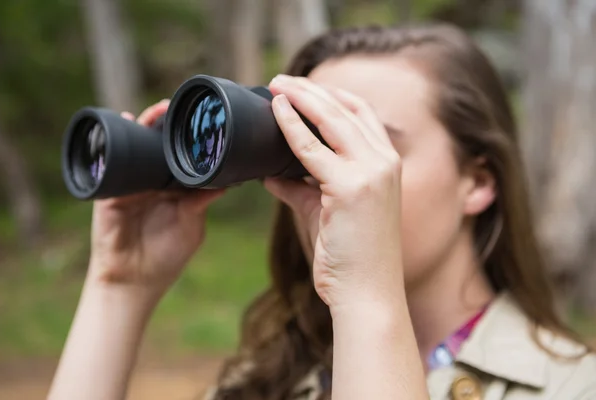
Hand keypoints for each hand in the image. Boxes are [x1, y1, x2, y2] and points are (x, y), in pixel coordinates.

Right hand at [88, 100, 224, 298]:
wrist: (134, 281)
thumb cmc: (166, 257)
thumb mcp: (192, 227)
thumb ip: (202, 204)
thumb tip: (227, 181)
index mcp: (174, 189)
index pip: (181, 157)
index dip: (189, 140)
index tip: (203, 121)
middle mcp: (154, 181)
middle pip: (159, 146)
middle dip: (166, 125)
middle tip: (176, 107)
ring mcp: (132, 183)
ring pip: (137, 148)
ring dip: (144, 126)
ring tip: (156, 111)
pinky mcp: (111, 190)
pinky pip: (111, 161)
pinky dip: (115, 142)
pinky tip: (123, 122)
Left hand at [264, 75, 403, 311]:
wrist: (367, 292)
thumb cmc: (350, 255)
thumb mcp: (325, 211)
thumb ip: (301, 188)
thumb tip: (270, 174)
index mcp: (386, 164)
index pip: (360, 114)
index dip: (331, 96)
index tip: (302, 88)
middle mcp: (385, 162)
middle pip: (345, 109)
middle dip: (311, 89)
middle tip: (281, 80)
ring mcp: (372, 173)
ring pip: (331, 119)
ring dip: (301, 97)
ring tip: (276, 86)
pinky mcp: (352, 188)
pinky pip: (311, 149)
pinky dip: (291, 127)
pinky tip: (276, 112)